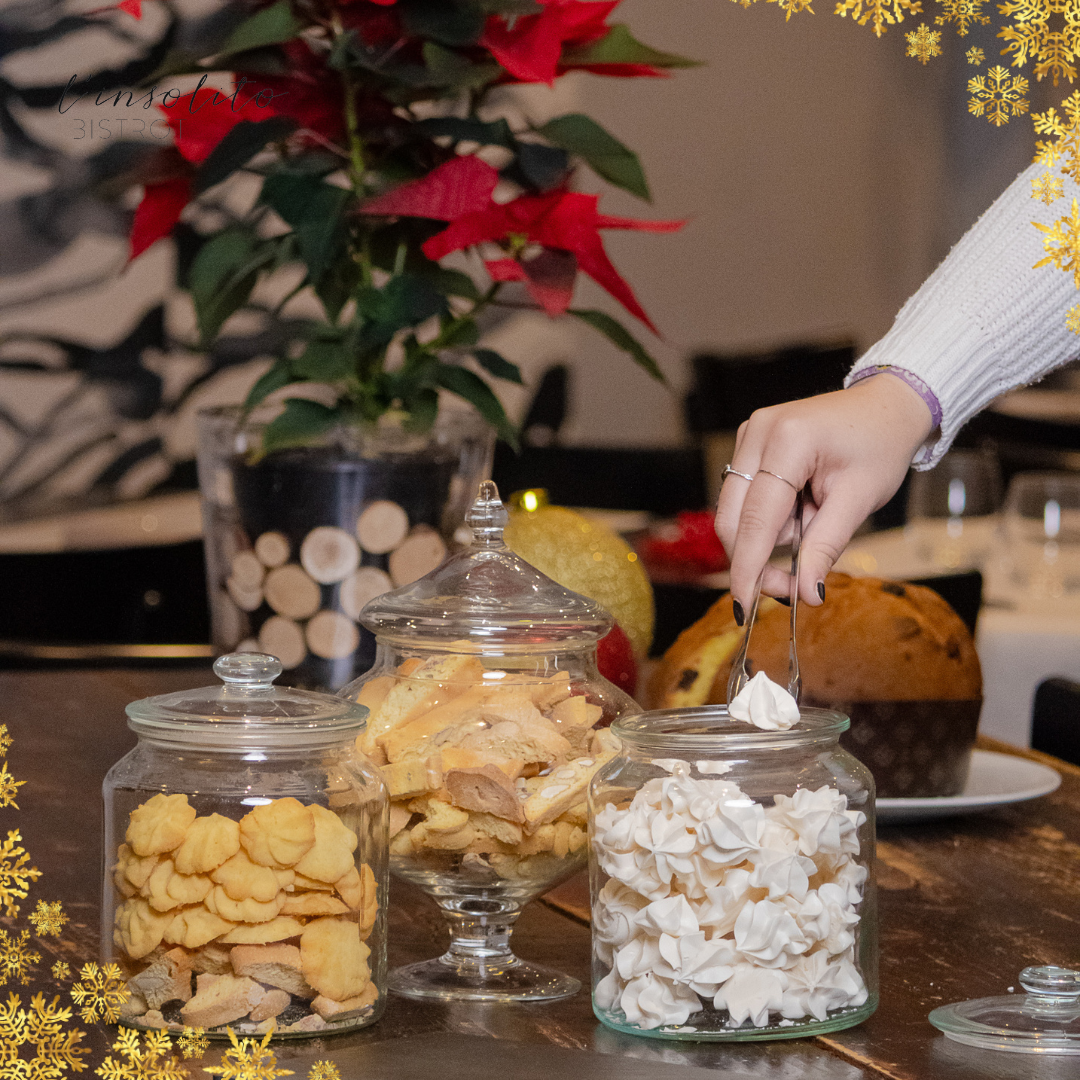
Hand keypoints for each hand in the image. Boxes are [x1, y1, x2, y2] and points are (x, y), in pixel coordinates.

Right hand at [714, 373, 934, 611]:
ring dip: (767, 536)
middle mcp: (757, 433)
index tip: (744, 607)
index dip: (748, 568)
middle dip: (756, 559)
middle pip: (732, 518)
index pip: (756, 518)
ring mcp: (748, 435)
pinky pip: (743, 498)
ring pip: (735, 512)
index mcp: (788, 441)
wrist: (885, 406)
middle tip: (791, 586)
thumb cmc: (880, 446)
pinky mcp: (747, 443)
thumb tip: (807, 594)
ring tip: (812, 522)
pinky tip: (799, 509)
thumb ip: (826, 546)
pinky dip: (767, 518)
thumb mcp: (860, 500)